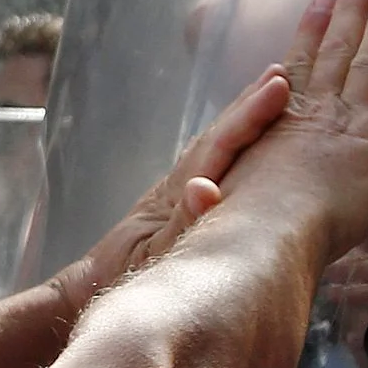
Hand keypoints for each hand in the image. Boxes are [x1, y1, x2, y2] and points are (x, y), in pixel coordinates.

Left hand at [52, 66, 290, 315]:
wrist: (86, 291)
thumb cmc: (117, 281)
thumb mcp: (153, 259)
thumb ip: (181, 226)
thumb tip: (204, 188)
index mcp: (173, 196)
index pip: (218, 148)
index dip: (248, 117)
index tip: (278, 87)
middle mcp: (175, 187)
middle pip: (217, 138)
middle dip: (249, 106)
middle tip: (282, 76)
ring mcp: (173, 195)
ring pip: (213, 148)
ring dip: (242, 120)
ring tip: (272, 94)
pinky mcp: (175, 206)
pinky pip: (212, 166)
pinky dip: (233, 145)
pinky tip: (249, 139)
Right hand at [213, 0, 367, 263]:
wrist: (264, 230)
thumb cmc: (238, 221)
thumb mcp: (226, 183)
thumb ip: (239, 160)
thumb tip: (227, 155)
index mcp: (280, 118)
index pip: (300, 63)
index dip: (311, 30)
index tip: (319, 1)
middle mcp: (316, 110)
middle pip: (337, 51)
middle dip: (350, 11)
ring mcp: (350, 121)